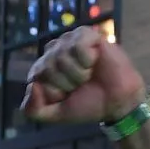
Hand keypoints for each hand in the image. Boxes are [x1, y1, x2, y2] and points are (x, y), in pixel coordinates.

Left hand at [22, 28, 145, 125]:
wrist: (117, 102)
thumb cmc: (88, 104)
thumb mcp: (56, 114)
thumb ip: (34, 110)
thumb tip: (32, 86)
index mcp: (42, 70)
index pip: (35, 79)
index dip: (53, 92)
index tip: (67, 95)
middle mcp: (52, 52)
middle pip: (47, 68)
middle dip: (67, 83)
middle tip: (81, 84)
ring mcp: (68, 41)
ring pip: (62, 57)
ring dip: (79, 73)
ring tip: (89, 74)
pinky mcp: (86, 34)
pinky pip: (78, 46)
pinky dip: (88, 59)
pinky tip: (95, 61)